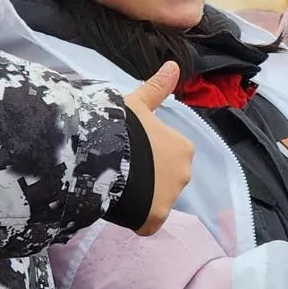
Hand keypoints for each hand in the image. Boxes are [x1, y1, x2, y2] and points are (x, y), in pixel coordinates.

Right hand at [120, 61, 193, 236]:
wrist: (103, 158)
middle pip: (164, 179)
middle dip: (148, 177)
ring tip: (116, 184)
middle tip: (121, 168)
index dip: (147, 154)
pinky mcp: (154, 220)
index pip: (168, 154)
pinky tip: (119, 206)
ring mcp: (170, 199)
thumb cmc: (120, 127)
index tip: (128, 150)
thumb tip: (174, 65)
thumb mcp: (136, 104)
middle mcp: (184, 174)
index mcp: (183, 147)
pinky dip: (135, 219)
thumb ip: (157, 88)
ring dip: (142, 198)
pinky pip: (147, 223)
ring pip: (157, 202)